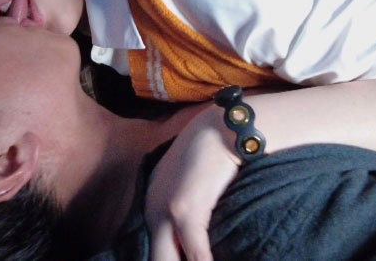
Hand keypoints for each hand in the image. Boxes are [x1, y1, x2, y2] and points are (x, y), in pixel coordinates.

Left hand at [145, 110, 238, 260]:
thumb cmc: (215, 155)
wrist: (223, 128)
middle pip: (157, 260)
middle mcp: (151, 212)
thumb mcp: (194, 184)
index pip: (152, 253)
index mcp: (152, 206)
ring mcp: (164, 213)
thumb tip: (196, 240)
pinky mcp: (184, 212)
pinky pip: (196, 256)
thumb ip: (189, 211)